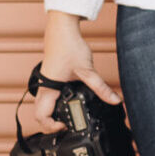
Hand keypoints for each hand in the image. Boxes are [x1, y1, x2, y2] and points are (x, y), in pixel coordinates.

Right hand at [34, 9, 122, 126]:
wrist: (62, 28)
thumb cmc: (68, 45)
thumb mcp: (87, 70)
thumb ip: (101, 87)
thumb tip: (114, 100)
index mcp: (48, 89)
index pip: (41, 116)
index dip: (51, 127)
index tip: (67, 127)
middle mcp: (44, 88)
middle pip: (40, 114)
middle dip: (52, 124)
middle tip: (68, 125)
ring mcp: (46, 83)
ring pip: (44, 106)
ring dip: (54, 114)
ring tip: (70, 117)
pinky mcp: (51, 78)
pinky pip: (48, 97)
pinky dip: (56, 104)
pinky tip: (70, 101)